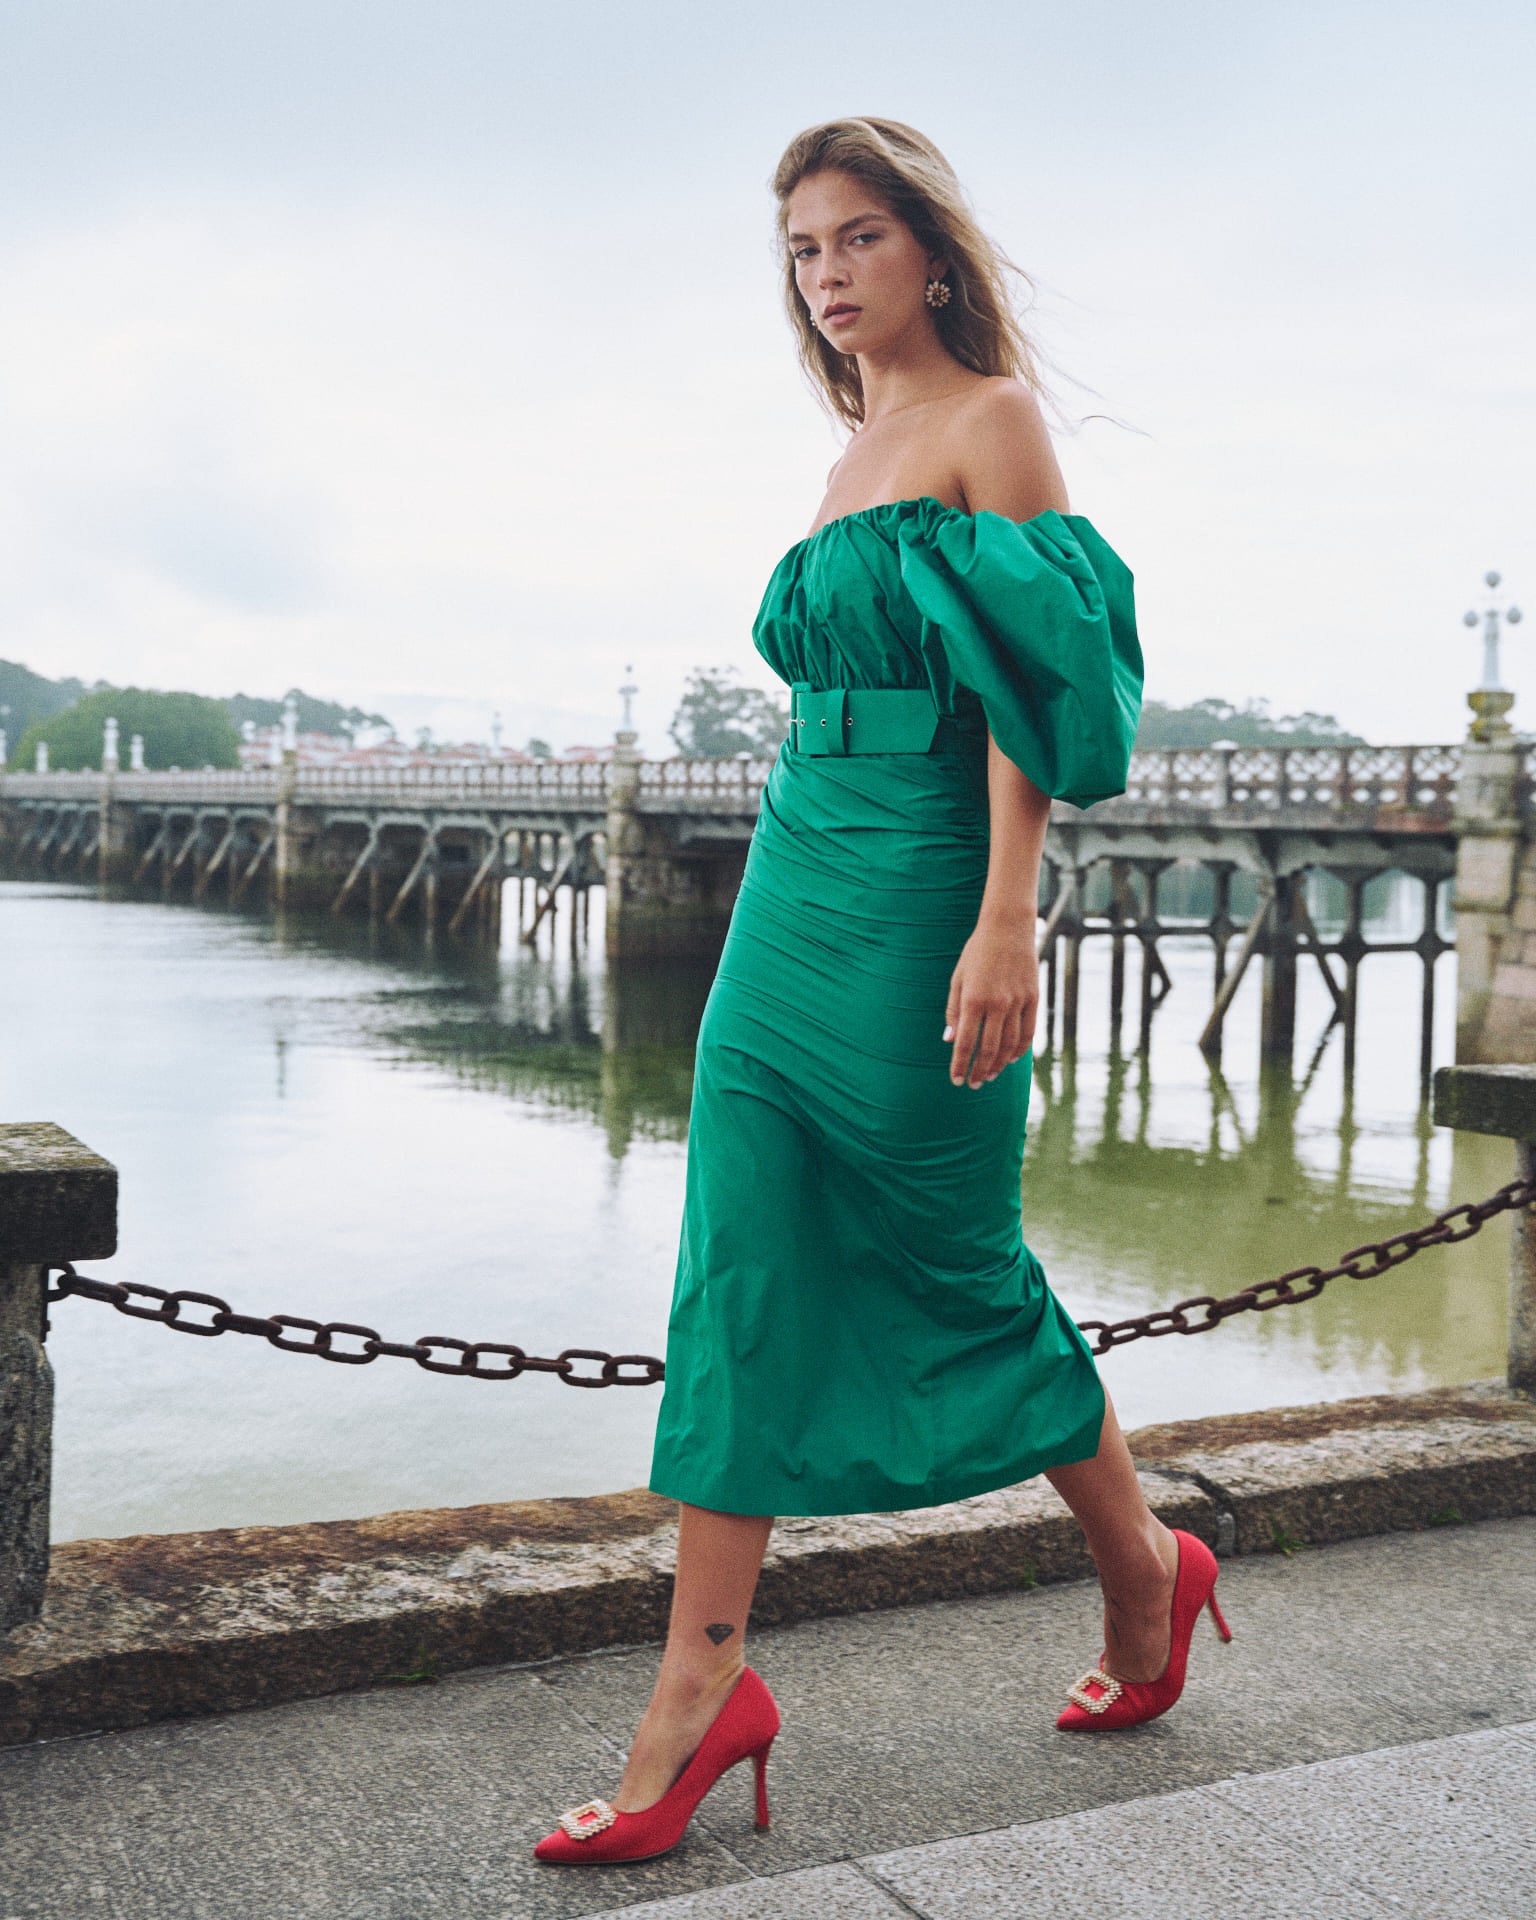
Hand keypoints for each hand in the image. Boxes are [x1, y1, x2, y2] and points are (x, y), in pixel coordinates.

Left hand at [944, 918, 1037, 1087]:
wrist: (1007, 928)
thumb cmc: (977, 954)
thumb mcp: (958, 979)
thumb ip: (953, 1011)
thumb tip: (950, 1040)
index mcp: (974, 999)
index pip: (966, 1042)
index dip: (961, 1065)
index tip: (956, 1080)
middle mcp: (997, 1004)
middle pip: (989, 1048)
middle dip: (980, 1070)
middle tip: (974, 1084)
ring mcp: (1017, 1002)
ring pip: (1010, 1044)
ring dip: (999, 1064)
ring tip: (990, 1076)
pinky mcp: (1033, 998)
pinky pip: (1028, 1031)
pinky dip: (1020, 1049)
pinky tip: (1010, 1059)